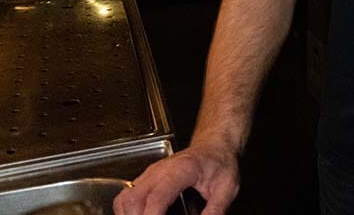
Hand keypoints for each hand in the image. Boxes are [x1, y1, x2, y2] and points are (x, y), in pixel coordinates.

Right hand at [113, 141, 238, 214]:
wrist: (214, 146)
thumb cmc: (220, 162)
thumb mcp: (228, 187)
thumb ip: (216, 209)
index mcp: (182, 170)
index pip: (157, 197)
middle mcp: (160, 171)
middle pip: (133, 199)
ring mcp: (150, 174)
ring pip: (125, 199)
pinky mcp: (146, 180)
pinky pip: (126, 198)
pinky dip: (127, 213)